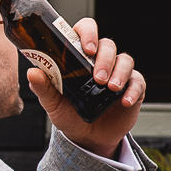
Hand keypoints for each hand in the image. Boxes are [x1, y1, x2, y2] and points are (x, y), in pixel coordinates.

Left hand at [27, 17, 142, 158]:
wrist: (87, 138)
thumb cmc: (69, 114)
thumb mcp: (53, 104)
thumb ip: (43, 88)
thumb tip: (32, 72)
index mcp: (79, 57)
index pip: (86, 31)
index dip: (88, 33)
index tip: (87, 48)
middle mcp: (100, 61)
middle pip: (108, 45)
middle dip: (104, 59)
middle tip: (97, 78)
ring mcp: (118, 73)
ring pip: (125, 60)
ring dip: (119, 72)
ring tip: (111, 88)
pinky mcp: (132, 87)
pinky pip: (138, 82)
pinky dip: (133, 90)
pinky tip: (124, 101)